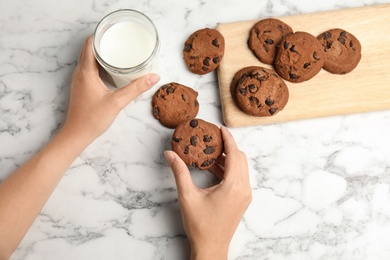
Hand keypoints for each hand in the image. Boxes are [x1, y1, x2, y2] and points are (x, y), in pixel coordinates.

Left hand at [62, 35, 159, 142]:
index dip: (101, 35)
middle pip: (89, 49)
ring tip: (118, 51)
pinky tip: (111, 68)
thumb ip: (136, 88)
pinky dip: (100, 63)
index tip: (115, 33)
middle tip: (120, 41)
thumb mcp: (117, 102)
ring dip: (101, 53)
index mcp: (86, 71)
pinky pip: (89, 68)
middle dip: (104, 42)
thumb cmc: (92, 119)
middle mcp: (80, 72)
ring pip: (89, 58)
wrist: (77, 134)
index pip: (90, 44)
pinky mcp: (82, 86)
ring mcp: (80, 79)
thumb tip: (153, 77)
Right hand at [164, 126, 251, 259]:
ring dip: (227, 159)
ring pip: (240, 168)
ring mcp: (245, 195)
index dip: (228, 139)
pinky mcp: (242, 200)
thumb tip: (170, 154)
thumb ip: (179, 172)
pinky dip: (228, 170)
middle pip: (240, 159)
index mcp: (233, 186)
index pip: (234, 154)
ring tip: (210, 154)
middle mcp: (244, 189)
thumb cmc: (200, 225)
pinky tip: (213, 169)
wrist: (211, 247)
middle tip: (212, 140)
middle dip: (227, 147)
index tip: (220, 128)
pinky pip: (239, 178)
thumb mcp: (187, 196)